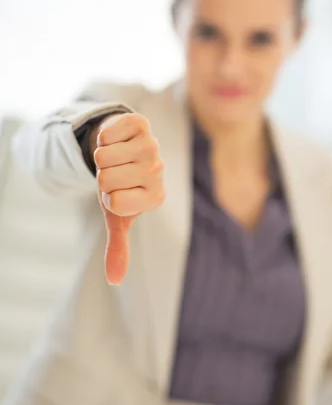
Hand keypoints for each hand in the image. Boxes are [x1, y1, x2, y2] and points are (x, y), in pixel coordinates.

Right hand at [93, 113, 164, 284]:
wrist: (124, 149)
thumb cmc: (121, 185)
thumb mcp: (118, 216)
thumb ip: (119, 247)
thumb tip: (115, 281)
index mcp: (155, 198)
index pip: (114, 203)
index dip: (107, 198)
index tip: (118, 193)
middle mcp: (158, 172)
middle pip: (106, 179)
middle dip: (101, 176)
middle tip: (115, 172)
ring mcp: (152, 146)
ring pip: (104, 156)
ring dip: (101, 156)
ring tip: (116, 157)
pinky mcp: (141, 124)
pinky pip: (108, 133)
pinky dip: (103, 136)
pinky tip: (116, 138)